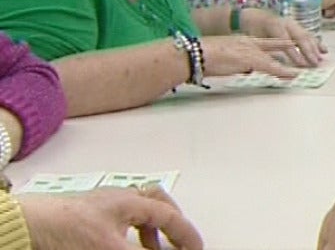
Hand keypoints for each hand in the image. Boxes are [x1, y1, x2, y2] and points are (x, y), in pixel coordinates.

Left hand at [19, 185, 202, 249]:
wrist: (28, 227)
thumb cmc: (68, 231)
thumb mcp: (114, 249)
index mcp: (131, 201)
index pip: (169, 216)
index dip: (187, 234)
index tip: (197, 249)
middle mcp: (120, 197)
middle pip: (158, 201)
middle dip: (172, 222)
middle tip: (179, 242)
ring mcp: (103, 204)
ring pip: (139, 208)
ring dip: (151, 228)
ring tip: (152, 248)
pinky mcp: (89, 214)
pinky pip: (123, 217)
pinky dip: (133, 231)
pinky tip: (125, 245)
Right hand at [199, 35, 302, 77]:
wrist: (193, 55)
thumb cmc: (202, 58)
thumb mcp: (225, 58)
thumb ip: (238, 63)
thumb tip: (246, 70)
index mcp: (243, 41)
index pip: (267, 42)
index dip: (281, 45)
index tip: (292, 45)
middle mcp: (249, 42)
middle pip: (277, 44)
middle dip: (293, 48)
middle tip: (308, 50)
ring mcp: (250, 50)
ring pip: (277, 56)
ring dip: (292, 62)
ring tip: (306, 67)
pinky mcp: (249, 59)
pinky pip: (271, 66)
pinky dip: (283, 71)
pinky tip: (293, 74)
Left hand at [239, 8, 324, 66]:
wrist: (252, 15)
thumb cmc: (252, 29)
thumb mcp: (253, 39)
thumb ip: (263, 49)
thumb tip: (272, 62)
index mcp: (274, 24)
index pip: (287, 41)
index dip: (295, 54)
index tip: (301, 65)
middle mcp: (287, 23)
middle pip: (300, 37)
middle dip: (309, 51)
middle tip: (315, 64)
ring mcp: (293, 24)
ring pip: (306, 35)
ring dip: (315, 48)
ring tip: (320, 59)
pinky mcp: (297, 26)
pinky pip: (309, 34)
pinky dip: (317, 43)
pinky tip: (324, 50)